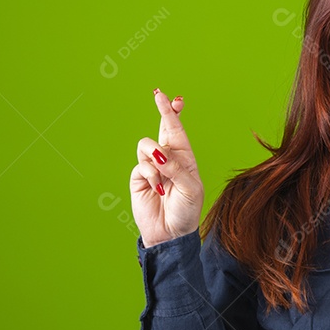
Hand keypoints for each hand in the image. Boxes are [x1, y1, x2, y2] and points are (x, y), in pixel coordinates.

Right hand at [130, 88, 204, 247]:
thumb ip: (176, 168)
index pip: (178, 131)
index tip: (174, 98)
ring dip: (155, 158)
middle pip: (163, 128)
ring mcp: (152, 166)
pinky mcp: (139, 177)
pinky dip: (150, 175)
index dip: (174, 113)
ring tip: (163, 177)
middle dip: (163, 111)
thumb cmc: (186, 211)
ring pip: (147, 145)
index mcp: (185, 158)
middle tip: (160, 95)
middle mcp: (168, 158)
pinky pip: (141, 165)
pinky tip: (158, 190)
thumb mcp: (190, 189)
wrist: (171, 234)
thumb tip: (158, 153)